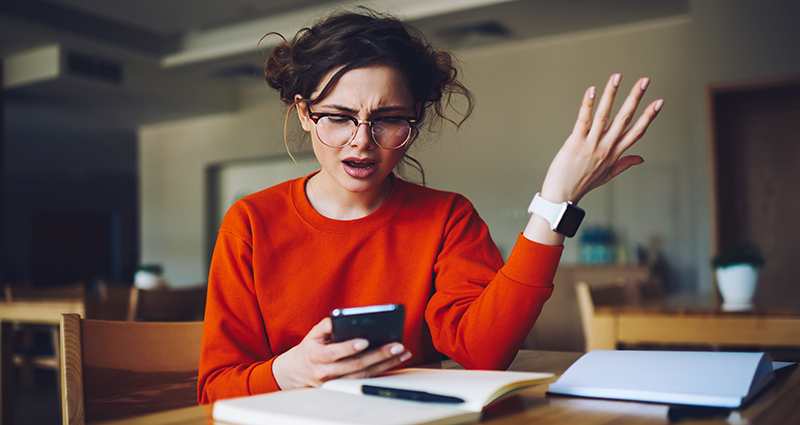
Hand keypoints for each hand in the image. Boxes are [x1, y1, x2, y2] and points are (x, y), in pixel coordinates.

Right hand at [272, 317, 411, 389]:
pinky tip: (395, 360)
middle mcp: (325, 372)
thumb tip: (343, 316)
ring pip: (364, 374)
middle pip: (355, 365)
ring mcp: (335, 382)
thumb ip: (327, 324)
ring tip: (402, 352)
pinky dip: (382, 369)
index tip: (365, 341)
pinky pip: (365, 378)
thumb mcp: (314, 333)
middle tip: (396, 345)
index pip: (333, 353)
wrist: (298, 371)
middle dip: (378, 355)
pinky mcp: (345, 386)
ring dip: (386, 363)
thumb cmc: (310, 347)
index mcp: (315, 356)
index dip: (349, 348)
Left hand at [541, 73, 662, 203]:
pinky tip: (592, 90)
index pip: (636, 131)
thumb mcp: (608, 175)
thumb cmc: (582, 183)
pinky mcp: (575, 143)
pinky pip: (583, 120)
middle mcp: (606, 147)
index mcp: (615, 153)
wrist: (562, 195)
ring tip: (617, 77)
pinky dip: (588, 105)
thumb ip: (624, 164)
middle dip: (635, 98)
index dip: (649, 116)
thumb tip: (641, 158)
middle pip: (624, 119)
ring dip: (611, 94)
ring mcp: (591, 144)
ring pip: (605, 116)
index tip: (659, 102)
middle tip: (645, 80)